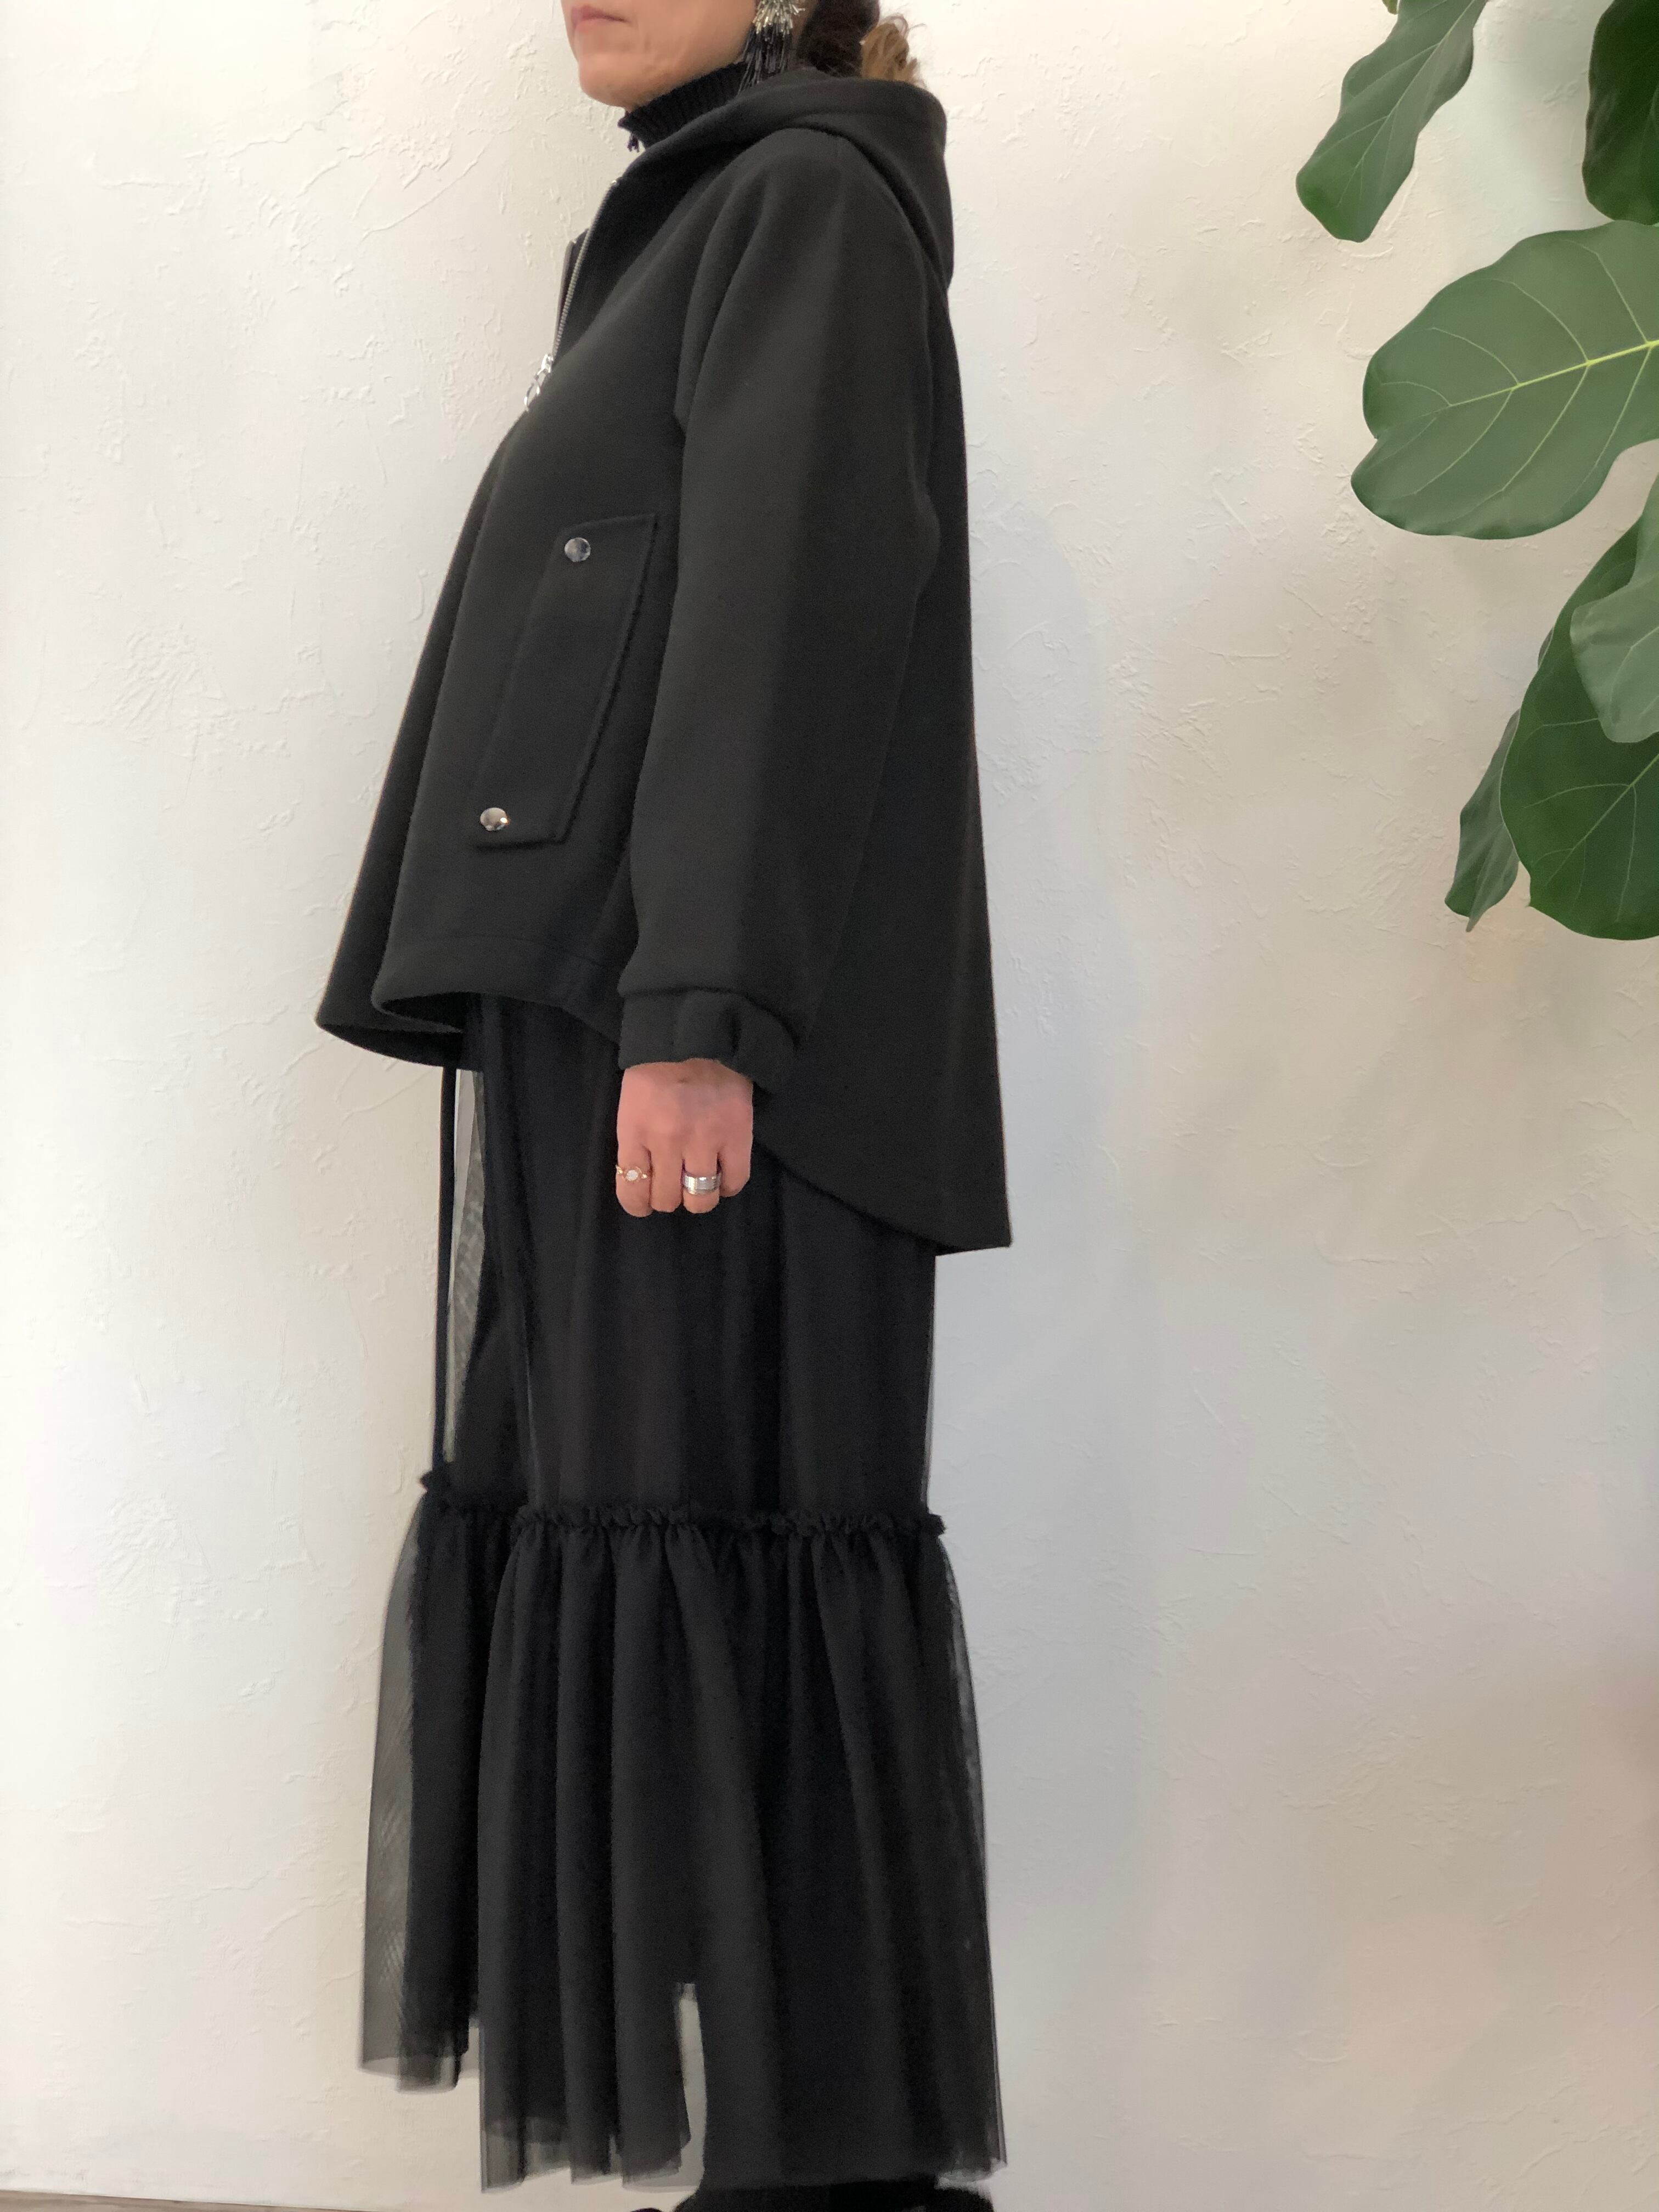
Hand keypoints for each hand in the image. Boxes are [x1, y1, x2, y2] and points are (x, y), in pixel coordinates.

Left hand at [615, 1058, 752, 1217]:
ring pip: (700, 1199)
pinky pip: (734, 1181)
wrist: (700, 1033)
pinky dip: (727, 1185)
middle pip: (667, 1200)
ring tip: (698, 1182)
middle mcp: (668, 1141)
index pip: (632, 1191)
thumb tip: (643, 1180)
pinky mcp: (737, 1136)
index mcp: (636, 1131)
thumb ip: (634, 1142)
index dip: (638, 1204)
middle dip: (668, 1198)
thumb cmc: (657, 1068)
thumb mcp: (630, 1104)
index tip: (644, 1201)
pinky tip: (722, 1175)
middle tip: (673, 1184)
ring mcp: (705, 1140)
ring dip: (697, 1197)